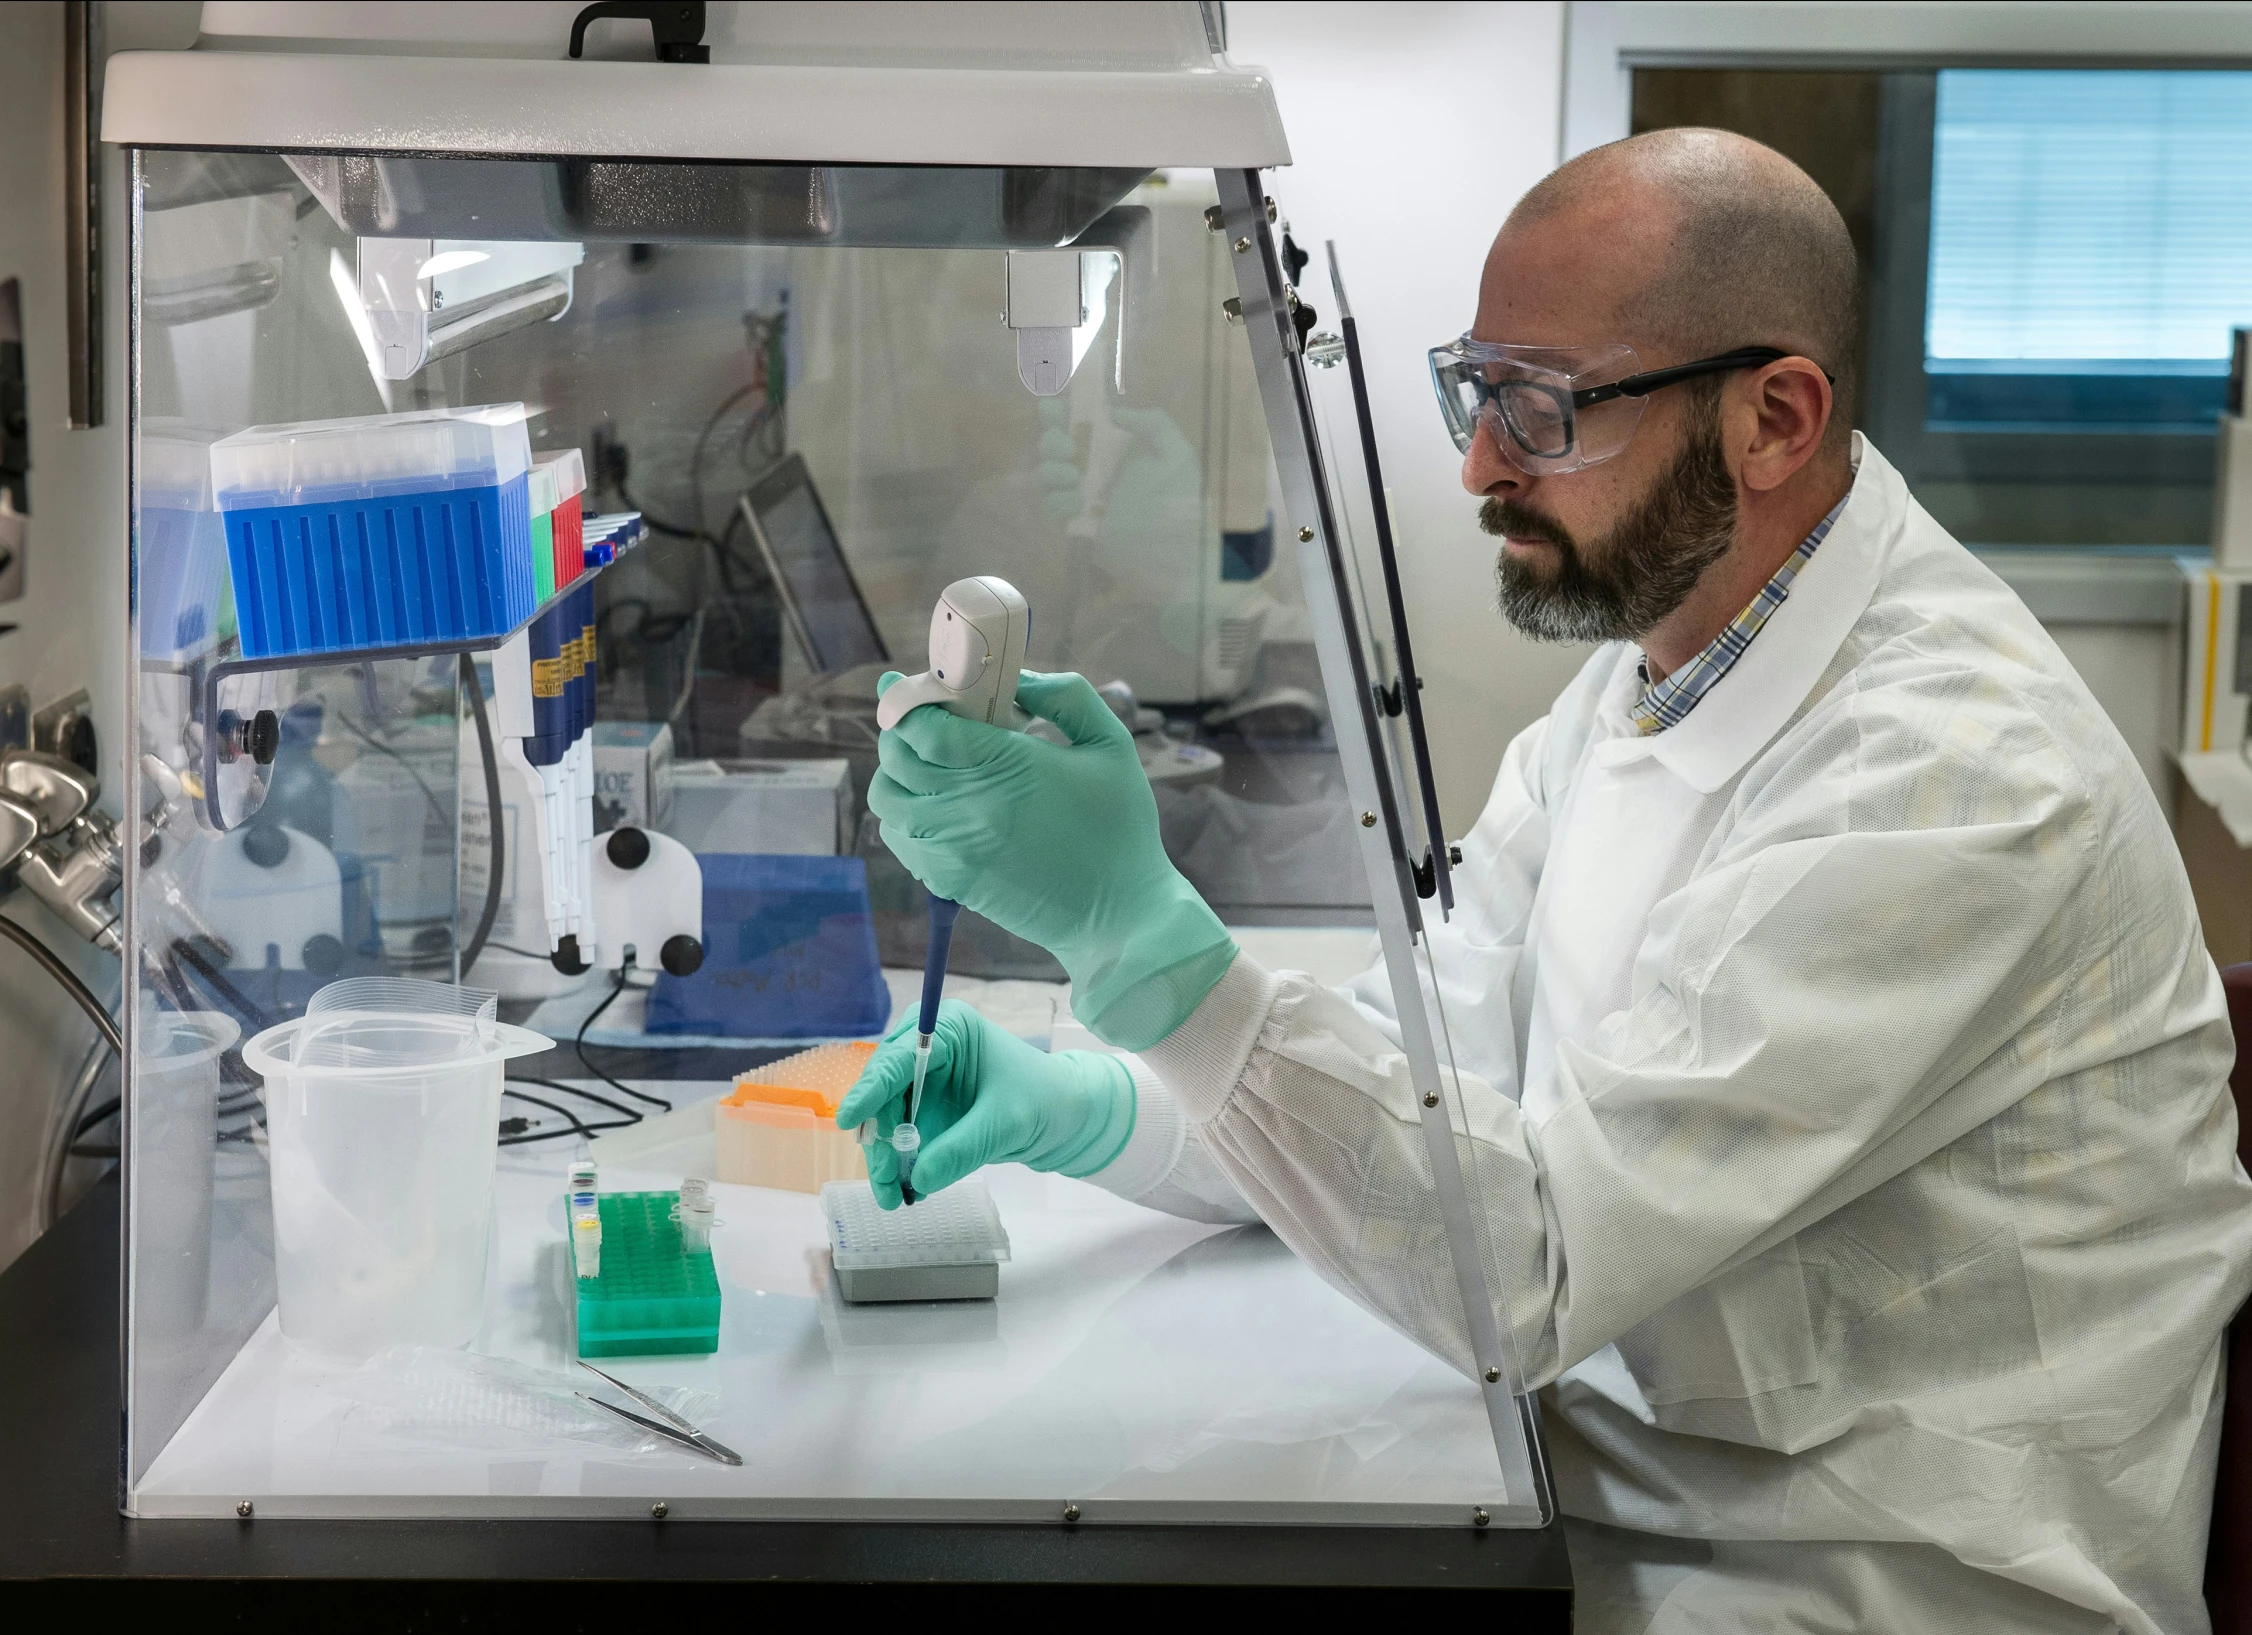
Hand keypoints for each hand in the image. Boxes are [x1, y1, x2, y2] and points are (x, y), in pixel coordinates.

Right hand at [835, 999, 1134, 1208]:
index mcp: (949, 1029)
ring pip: (885, 1119)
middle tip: (886, 1182)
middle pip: (883, 1091)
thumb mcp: (1005, 1123)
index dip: (871, 1088)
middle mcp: (926, 1048)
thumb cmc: (1043, 1100)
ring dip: (886, 1159)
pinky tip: (906, 1190)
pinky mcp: (922, 1108)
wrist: (1065, 1117)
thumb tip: (917, 1177)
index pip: (899, 1057)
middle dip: (881, 1139)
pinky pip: (899, 1137)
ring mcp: (921, 1080)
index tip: (850, 1119)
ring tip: (895, 1198)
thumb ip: (962, 1147)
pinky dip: (899, 1164)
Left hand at [870, 669, 1235, 1048]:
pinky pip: (898, 836)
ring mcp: (951, 847)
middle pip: (896, 757)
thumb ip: (1065, 696)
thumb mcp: (1111, 744)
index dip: (913, 701)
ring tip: (931, 764)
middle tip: (930, 722)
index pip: (924, 727)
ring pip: (887, 796)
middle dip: (904, 730)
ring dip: (899, 773)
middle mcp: (967, 805)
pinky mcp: (947, 879)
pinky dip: (905, 814)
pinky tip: (937, 805)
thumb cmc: (1120, 828)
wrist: (1117, 914)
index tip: (925, 689)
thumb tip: (1015, 680)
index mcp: (1007, 765)